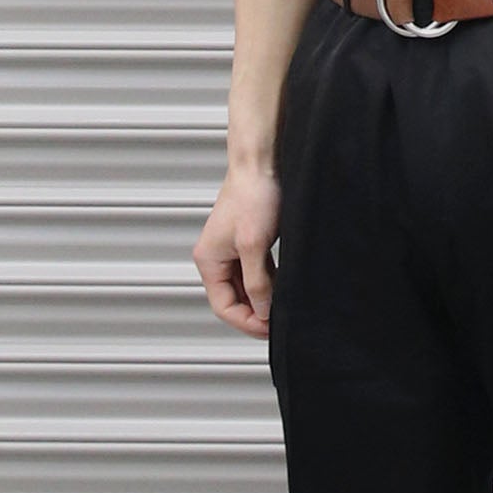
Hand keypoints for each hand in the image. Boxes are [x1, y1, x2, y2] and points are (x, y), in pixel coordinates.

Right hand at [192, 165, 282, 339]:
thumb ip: (257, 283)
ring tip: (283, 309)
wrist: (262, 164)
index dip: (247, 322)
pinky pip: (257, 277)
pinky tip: (284, 290)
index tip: (270, 329)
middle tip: (279, 324)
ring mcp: (232, 253)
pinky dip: (269, 287)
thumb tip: (262, 312)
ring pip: (247, 291)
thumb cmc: (253, 195)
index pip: (223, 307)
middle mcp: (217, 259)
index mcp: (208, 260)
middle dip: (255, 315)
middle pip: (234, 302)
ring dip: (263, 302)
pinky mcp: (249, 246)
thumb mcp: (254, 246)